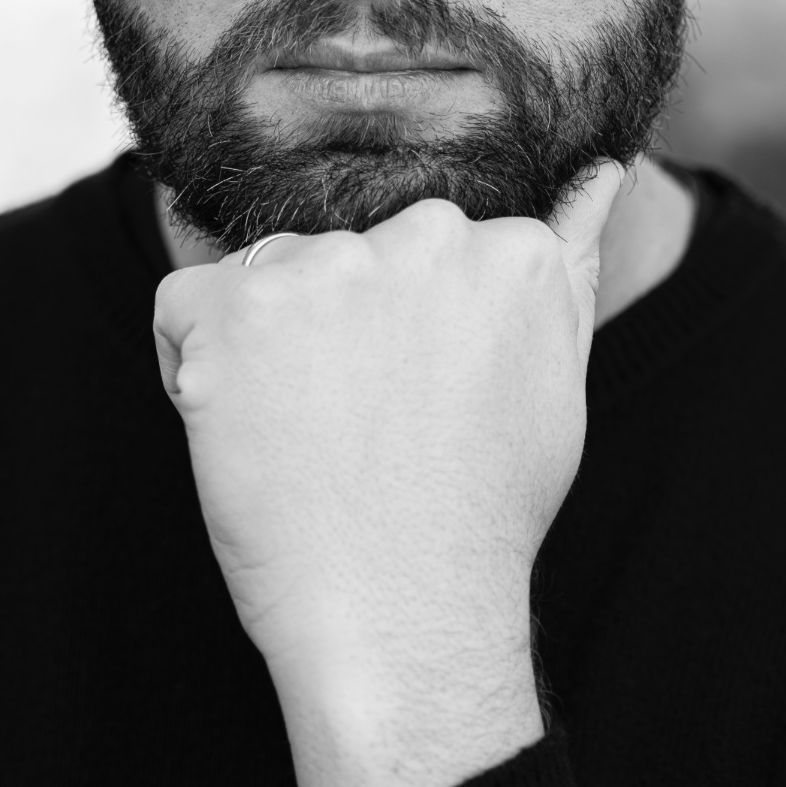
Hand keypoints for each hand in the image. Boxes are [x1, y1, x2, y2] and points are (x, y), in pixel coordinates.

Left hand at [153, 161, 623, 786]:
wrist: (405, 621)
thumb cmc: (482, 514)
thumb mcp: (559, 375)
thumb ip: (571, 257)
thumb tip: (600, 164)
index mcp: (508, 247)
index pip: (424, 244)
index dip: (405, 329)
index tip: (414, 401)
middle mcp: (424, 236)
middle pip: (349, 250)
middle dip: (342, 322)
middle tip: (362, 425)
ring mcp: (326, 268)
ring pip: (271, 275)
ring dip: (272, 344)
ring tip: (310, 438)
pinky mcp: (236, 309)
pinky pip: (185, 306)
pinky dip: (194, 363)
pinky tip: (244, 432)